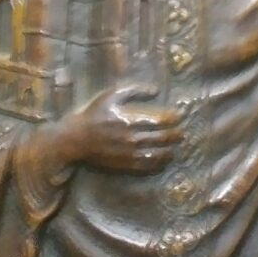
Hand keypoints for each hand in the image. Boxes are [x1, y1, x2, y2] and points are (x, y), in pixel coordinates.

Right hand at [34, 85, 183, 175]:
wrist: (75, 139)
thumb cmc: (93, 114)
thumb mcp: (111, 95)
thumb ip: (134, 90)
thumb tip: (155, 90)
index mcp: (129, 120)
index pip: (159, 121)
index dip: (173, 119)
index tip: (179, 116)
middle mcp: (131, 138)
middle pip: (162, 138)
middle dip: (175, 135)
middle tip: (182, 131)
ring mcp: (129, 154)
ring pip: (157, 154)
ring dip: (170, 150)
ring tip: (177, 146)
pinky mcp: (125, 165)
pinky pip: (147, 166)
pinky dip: (159, 163)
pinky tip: (164, 159)